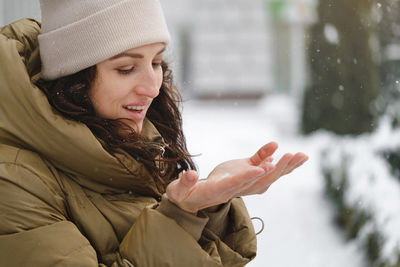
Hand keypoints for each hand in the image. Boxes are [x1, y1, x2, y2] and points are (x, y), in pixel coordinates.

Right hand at [166, 142, 307, 212]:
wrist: (194, 199)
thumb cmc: (184, 194)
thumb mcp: (180, 191)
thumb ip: (184, 184)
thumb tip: (188, 175)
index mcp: (220, 191)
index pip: (237, 184)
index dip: (249, 176)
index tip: (263, 168)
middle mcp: (236, 189)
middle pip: (259, 181)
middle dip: (275, 169)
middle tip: (290, 157)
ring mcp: (242, 182)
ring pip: (266, 174)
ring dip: (284, 166)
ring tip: (301, 156)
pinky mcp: (243, 174)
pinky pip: (259, 164)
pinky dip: (268, 156)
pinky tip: (274, 146)